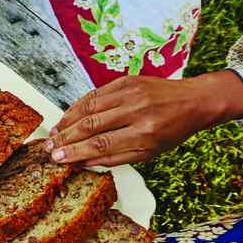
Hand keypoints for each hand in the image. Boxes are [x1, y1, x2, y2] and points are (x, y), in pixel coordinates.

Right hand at [43, 71, 242, 166]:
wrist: (194, 100)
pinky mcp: (126, 80)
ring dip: (67, 121)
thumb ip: (116, 158)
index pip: (101, 144)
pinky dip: (78, 105)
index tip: (58, 159)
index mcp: (145, 133)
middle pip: (91, 125)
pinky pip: (96, 93)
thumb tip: (84, 162)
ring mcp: (130, 92)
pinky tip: (68, 116)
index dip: (75, 152)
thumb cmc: (173, 130)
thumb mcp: (150, 152)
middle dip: (66, 138)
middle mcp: (136, 111)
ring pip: (89, 107)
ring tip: (55, 133)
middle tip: (49, 147)